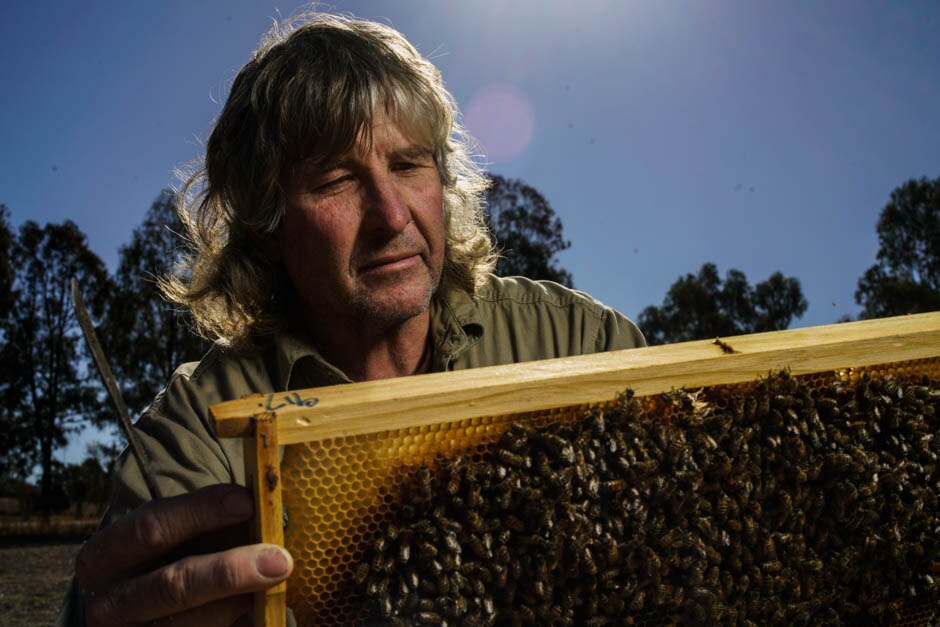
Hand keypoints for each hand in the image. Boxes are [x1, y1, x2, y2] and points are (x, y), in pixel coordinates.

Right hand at [76, 484, 292, 625]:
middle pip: (173, 585)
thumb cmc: (167, 560)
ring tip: (274, 583)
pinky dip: (239, 622)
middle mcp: (107, 604)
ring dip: (239, 602)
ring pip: (192, 623)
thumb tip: (263, 510)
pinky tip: (261, 609)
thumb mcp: (173, 539)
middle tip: (280, 560)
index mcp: (103, 557)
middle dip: (231, 571)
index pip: (150, 528)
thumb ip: (209, 524)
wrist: (139, 613)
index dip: (201, 511)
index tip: (247, 502)